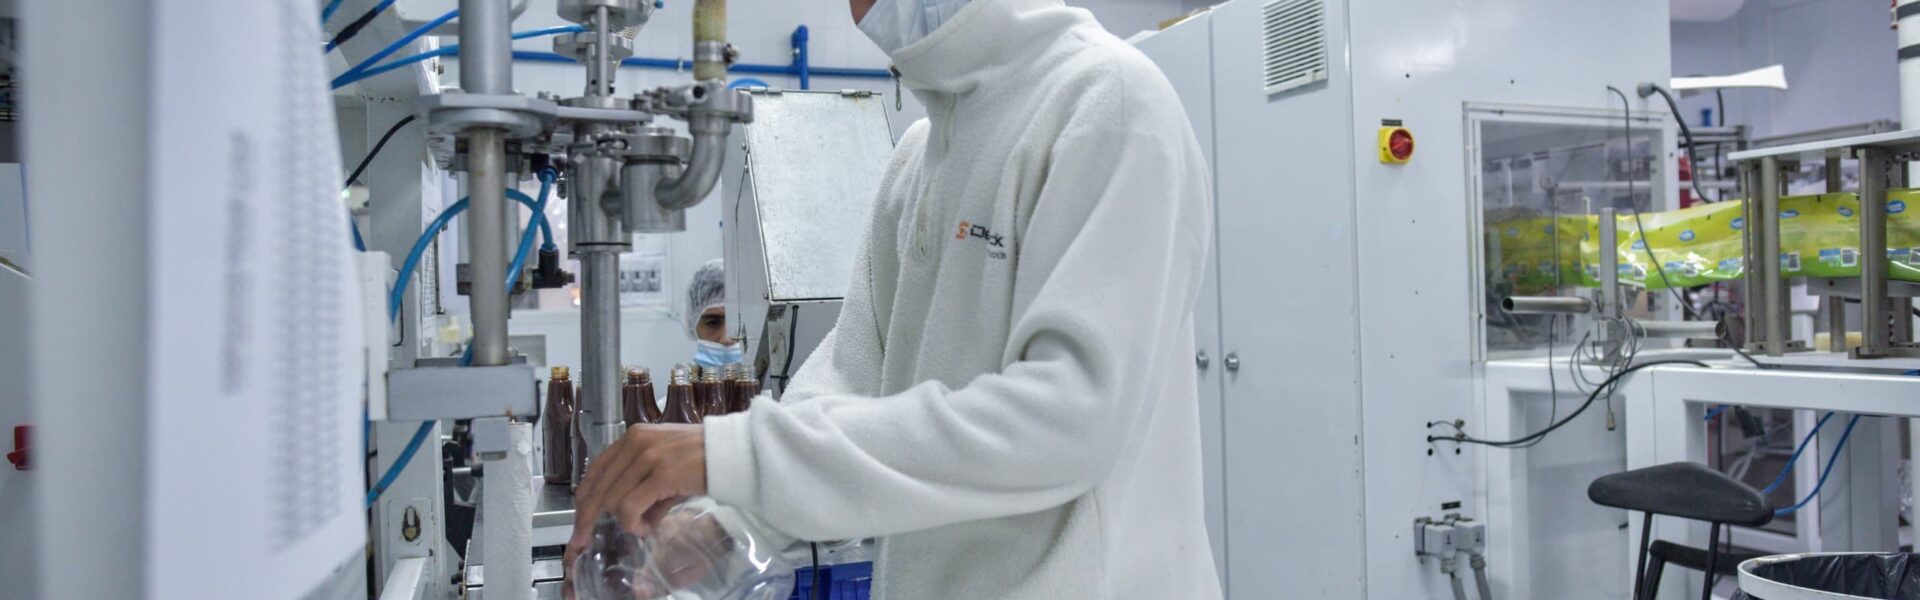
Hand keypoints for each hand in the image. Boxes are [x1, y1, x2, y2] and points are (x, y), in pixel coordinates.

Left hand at [565, 424, 706, 574]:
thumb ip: (644, 489)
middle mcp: (636, 443)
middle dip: (587, 518)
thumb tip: (634, 520)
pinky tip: (644, 528)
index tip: (580, 520)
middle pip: (596, 487)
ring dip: (620, 522)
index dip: (584, 498)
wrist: (735, 452)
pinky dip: (631, 524)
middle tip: (583, 539)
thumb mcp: (666, 465)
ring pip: (611, 499)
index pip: (595, 469)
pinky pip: (629, 507)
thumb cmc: (705, 458)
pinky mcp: (661, 474)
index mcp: (634, 437)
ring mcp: (647, 457)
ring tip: (638, 528)